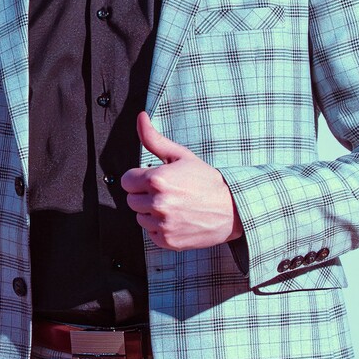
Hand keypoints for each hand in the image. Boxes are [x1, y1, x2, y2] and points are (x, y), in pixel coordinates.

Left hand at [121, 111, 242, 250]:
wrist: (232, 209)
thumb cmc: (206, 181)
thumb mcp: (181, 156)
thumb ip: (155, 139)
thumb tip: (140, 117)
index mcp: (157, 179)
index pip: (127, 181)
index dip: (139, 179)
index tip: (154, 180)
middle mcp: (158, 203)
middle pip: (131, 200)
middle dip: (144, 195)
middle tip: (168, 193)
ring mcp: (162, 224)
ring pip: (140, 217)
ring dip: (151, 213)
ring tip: (174, 206)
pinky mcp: (167, 241)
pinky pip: (151, 233)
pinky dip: (160, 228)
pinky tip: (177, 219)